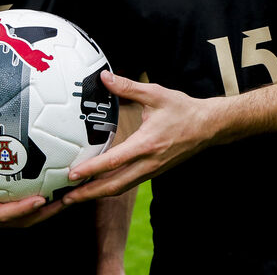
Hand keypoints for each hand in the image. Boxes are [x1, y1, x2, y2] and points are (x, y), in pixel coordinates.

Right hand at [0, 158, 63, 228]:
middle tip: (67, 198)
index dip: (23, 210)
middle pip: (23, 220)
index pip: (3, 215)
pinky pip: (21, 204)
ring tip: (68, 192)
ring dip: (47, 207)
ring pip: (26, 215)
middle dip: (45, 212)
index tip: (41, 199)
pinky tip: (51, 180)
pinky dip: (38, 196)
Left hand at [61, 72, 218, 203]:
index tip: (73, 175)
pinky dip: (111, 187)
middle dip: (89, 193)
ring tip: (77, 197)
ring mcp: (152, 170)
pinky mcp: (154, 171)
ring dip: (98, 193)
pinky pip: (129, 183)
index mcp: (147, 144)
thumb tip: (105, 77)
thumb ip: (127, 87)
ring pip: (121, 187)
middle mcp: (149, 162)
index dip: (91, 170)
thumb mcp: (155, 94)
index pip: (114, 161)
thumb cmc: (183, 110)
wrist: (209, 126)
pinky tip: (98, 186)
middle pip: (114, 185)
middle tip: (66, 198)